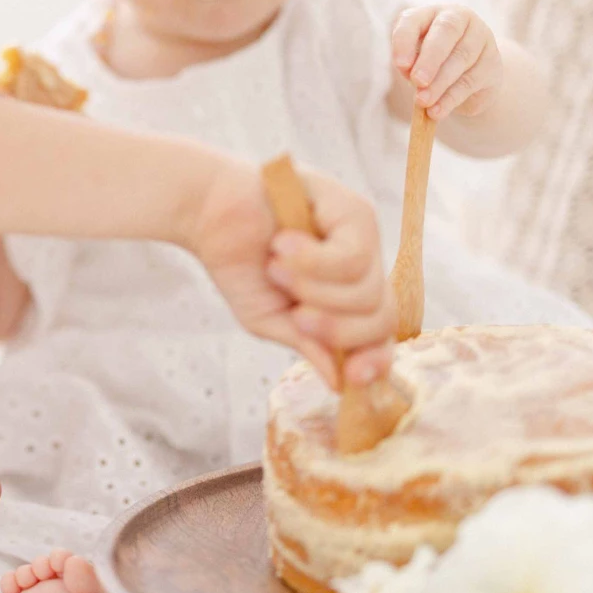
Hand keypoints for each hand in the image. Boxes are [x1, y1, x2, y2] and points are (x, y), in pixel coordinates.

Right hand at [188, 163, 396, 385]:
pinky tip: (282, 244)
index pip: (380, 334)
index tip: (351, 377)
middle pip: (382, 318)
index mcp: (348, 297)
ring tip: (276, 267)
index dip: (375, 359)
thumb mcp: (270, 319)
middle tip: (297, 315)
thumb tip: (339, 383)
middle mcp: (364, 267)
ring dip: (314, 290)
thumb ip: (306, 346)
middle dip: (336, 328)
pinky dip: (313, 261)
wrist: (211, 215)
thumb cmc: (241, 265)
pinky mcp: (354, 210)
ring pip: (366, 291)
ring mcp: (363, 237)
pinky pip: (354, 258)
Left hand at [390, 5, 501, 120]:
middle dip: (430, 58)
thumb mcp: (415, 60)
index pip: (414, 20)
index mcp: (431, 14)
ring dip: (439, 82)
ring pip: (461, 57)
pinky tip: (437, 111)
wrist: (469, 77)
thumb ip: (410, 63)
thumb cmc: (433, 64)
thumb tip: (411, 73)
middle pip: (446, 31)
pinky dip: (451, 98)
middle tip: (417, 81)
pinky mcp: (493, 63)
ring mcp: (481, 38)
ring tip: (423, 101)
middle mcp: (459, 18)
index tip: (400, 64)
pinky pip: (471, 80)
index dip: (405, 40)